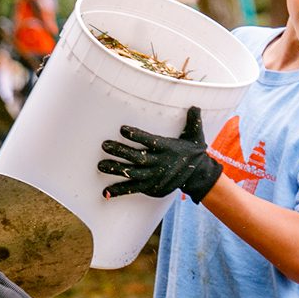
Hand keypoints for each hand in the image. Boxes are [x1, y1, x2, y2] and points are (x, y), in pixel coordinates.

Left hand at [98, 106, 221, 202]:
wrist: (198, 176)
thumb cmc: (193, 152)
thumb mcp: (196, 136)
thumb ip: (193, 121)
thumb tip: (194, 106)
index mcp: (168, 149)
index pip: (150, 141)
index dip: (136, 136)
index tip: (123, 129)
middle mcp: (160, 164)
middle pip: (138, 158)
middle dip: (120, 152)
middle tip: (105, 145)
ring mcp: (154, 177)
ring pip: (132, 174)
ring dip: (116, 170)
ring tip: (101, 165)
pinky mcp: (151, 187)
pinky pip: (133, 189)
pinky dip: (120, 191)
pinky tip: (106, 191)